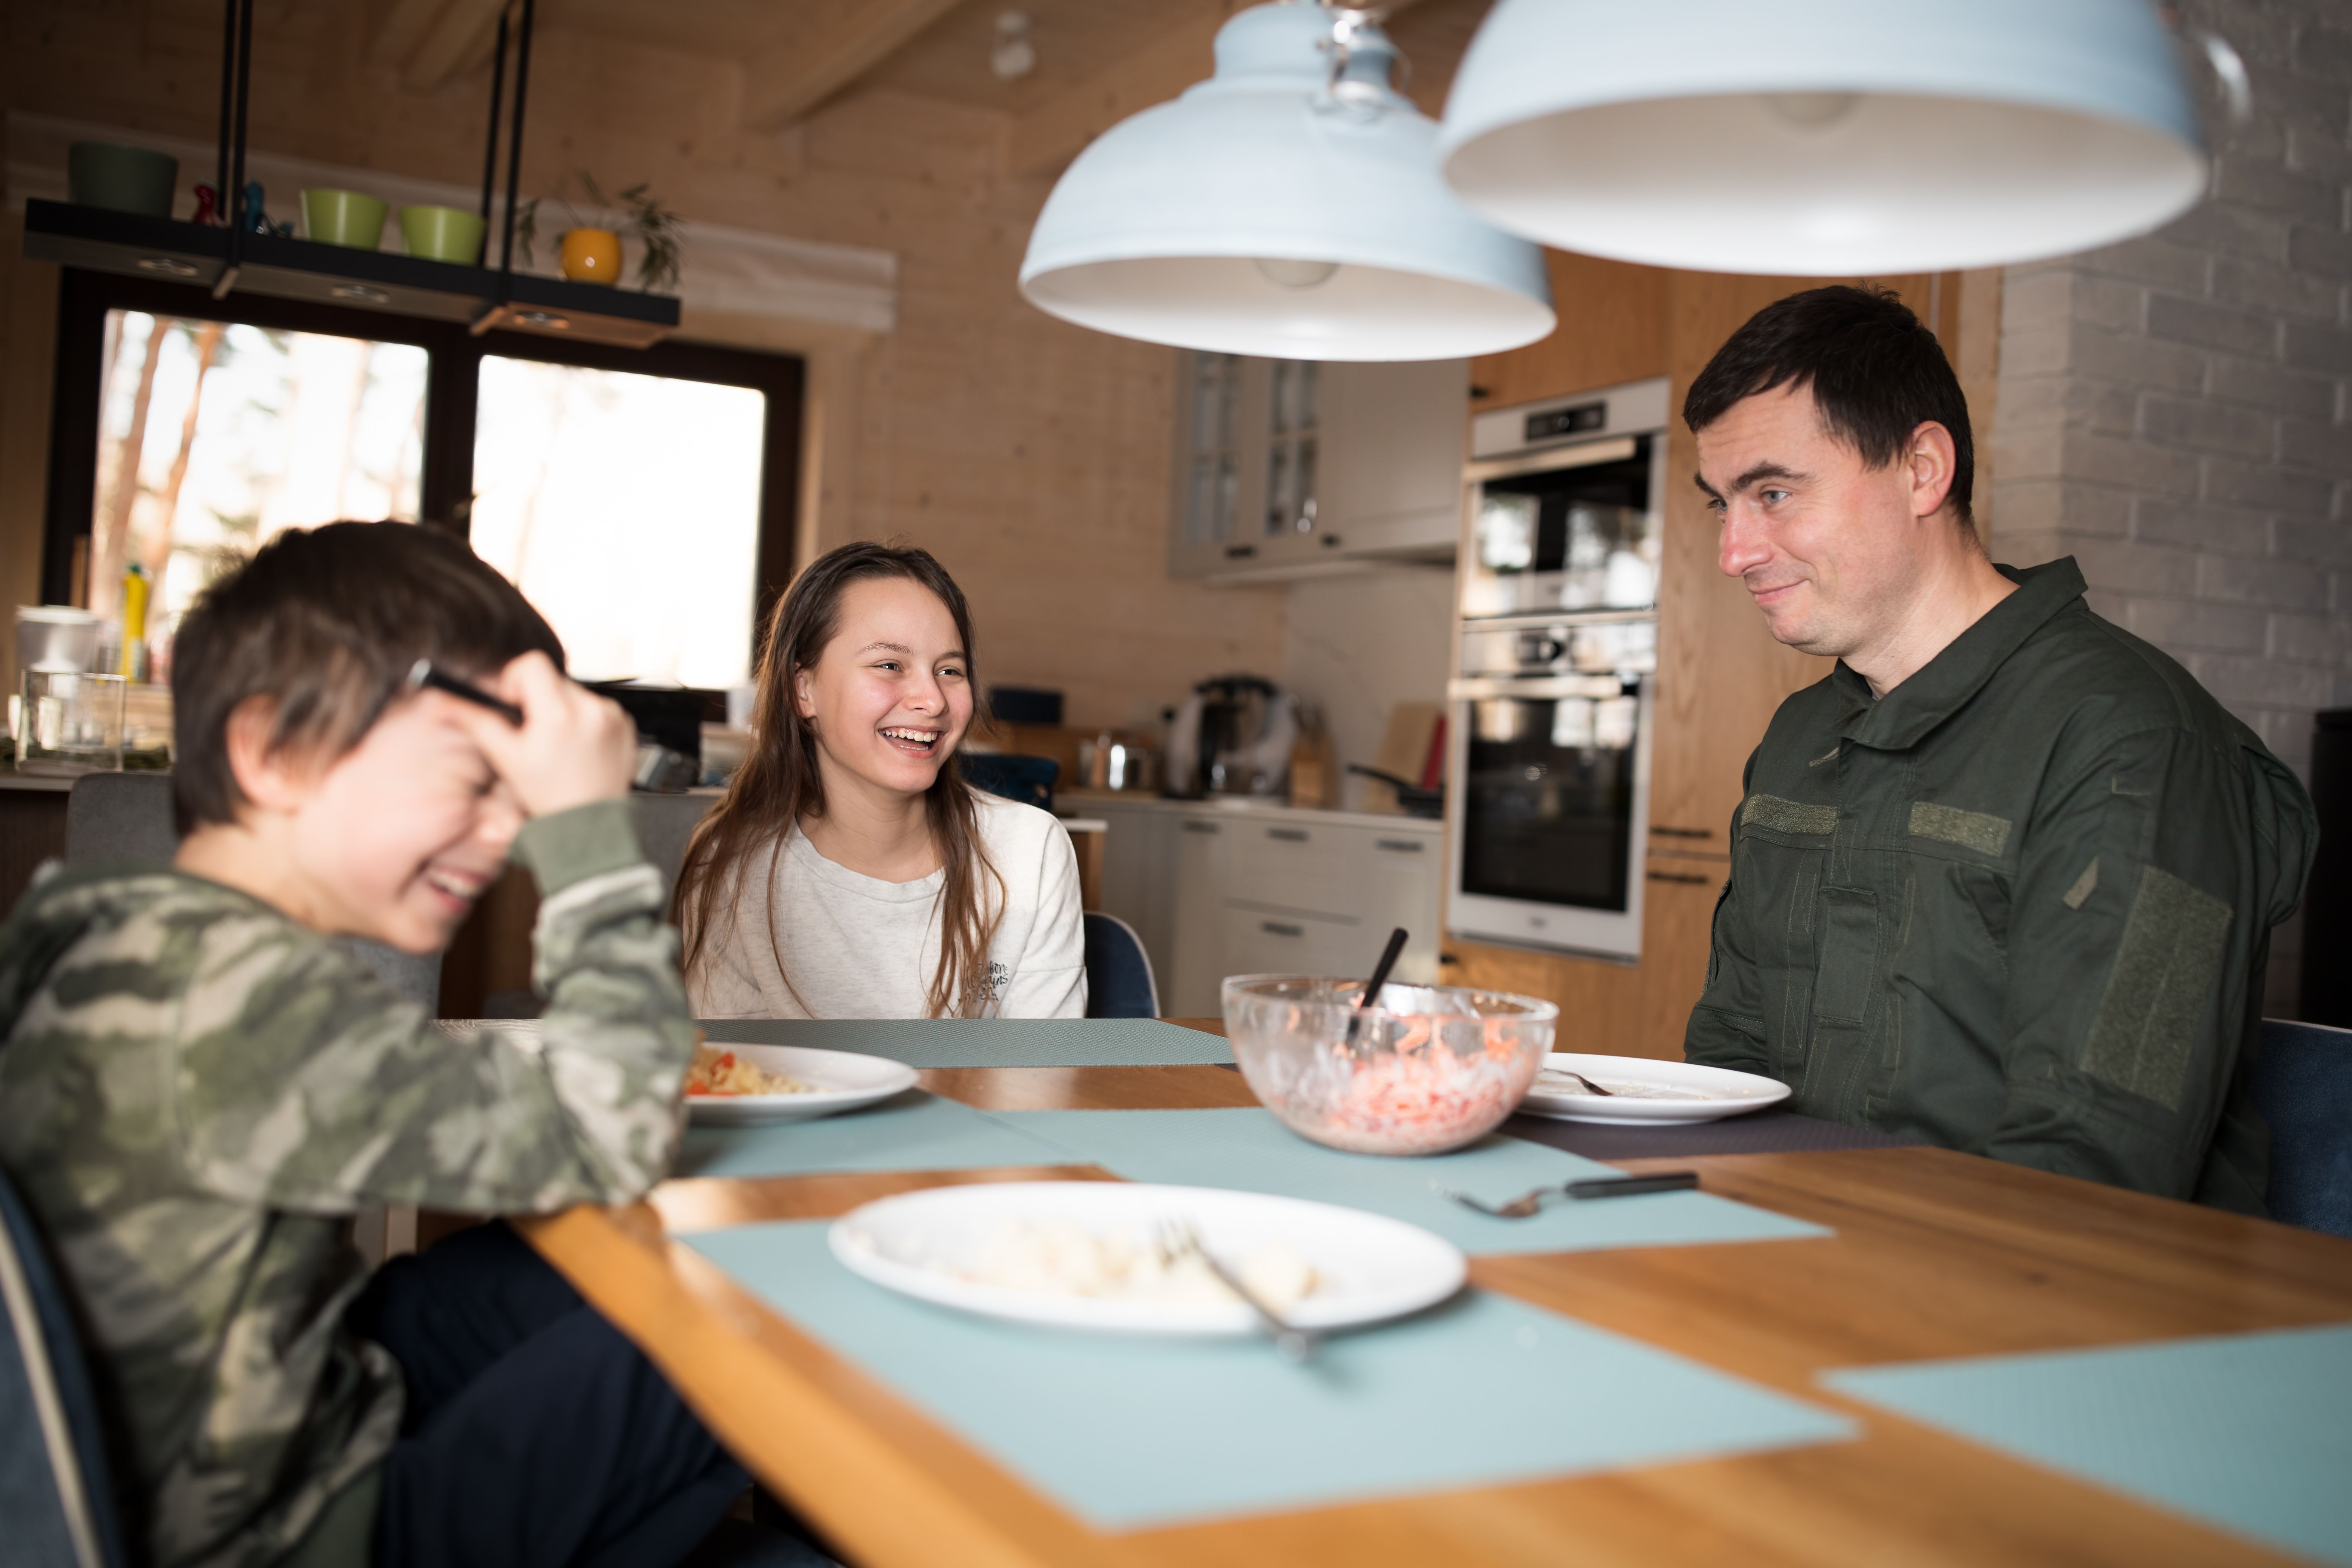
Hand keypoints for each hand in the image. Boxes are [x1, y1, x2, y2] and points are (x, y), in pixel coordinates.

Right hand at [450, 653, 636, 816]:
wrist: (590, 825)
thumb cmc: (548, 797)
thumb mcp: (506, 759)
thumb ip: (476, 723)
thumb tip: (446, 701)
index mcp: (559, 714)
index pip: (532, 664)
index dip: (515, 679)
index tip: (514, 704)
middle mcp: (590, 709)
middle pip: (552, 678)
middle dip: (537, 699)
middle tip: (533, 732)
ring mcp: (611, 716)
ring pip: (573, 693)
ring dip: (561, 710)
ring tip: (558, 745)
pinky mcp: (625, 724)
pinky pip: (596, 706)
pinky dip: (583, 720)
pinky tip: (577, 747)